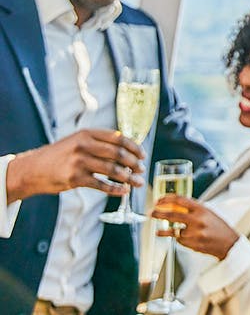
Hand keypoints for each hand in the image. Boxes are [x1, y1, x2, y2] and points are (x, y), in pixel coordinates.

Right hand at [5, 129, 144, 200]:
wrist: (32, 169)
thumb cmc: (59, 156)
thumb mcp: (77, 141)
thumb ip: (99, 143)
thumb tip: (127, 150)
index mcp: (87, 133)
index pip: (118, 138)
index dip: (134, 147)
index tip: (142, 155)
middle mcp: (83, 145)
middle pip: (118, 153)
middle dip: (134, 163)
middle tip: (142, 170)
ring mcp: (79, 162)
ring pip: (112, 170)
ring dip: (128, 177)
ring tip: (137, 182)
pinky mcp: (74, 178)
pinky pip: (101, 184)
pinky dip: (115, 189)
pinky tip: (124, 191)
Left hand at [152, 194, 240, 259]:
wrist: (228, 243)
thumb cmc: (218, 227)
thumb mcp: (208, 213)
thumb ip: (193, 210)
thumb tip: (175, 207)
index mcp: (202, 209)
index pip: (181, 200)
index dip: (167, 199)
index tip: (159, 200)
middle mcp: (197, 219)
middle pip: (172, 215)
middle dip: (159, 214)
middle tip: (152, 213)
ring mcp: (194, 232)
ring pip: (174, 231)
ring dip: (164, 231)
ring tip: (158, 231)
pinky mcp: (192, 243)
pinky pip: (180, 240)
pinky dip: (179, 239)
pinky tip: (181, 238)